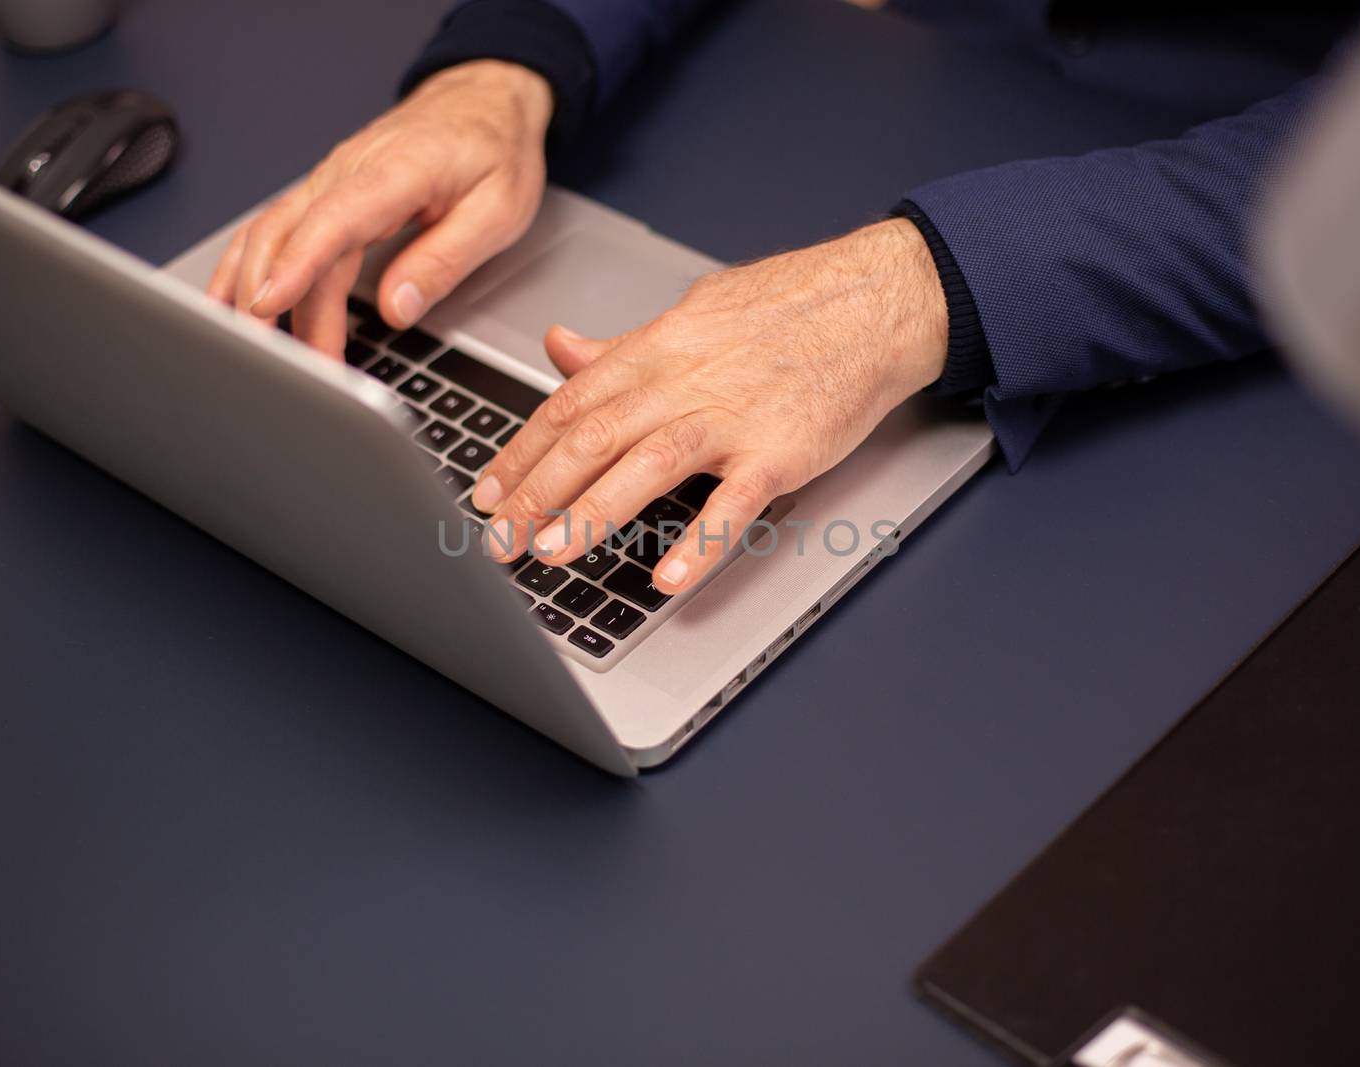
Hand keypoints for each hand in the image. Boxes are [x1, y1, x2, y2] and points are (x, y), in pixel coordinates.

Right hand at [205, 60, 553, 355]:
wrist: (485, 99)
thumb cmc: (496, 150)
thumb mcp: (499, 209)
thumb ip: (446, 258)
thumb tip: (397, 308)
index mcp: (397, 170)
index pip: (334, 220)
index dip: (298, 265)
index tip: (269, 304)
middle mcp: (350, 169)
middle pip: (294, 238)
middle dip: (280, 305)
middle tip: (296, 368)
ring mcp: (329, 178)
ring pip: (270, 233)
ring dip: (251, 289)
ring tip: (252, 349)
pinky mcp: (324, 192)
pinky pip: (272, 229)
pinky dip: (243, 266)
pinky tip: (226, 302)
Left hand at [472, 218, 949, 594]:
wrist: (873, 301)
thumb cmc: (787, 310)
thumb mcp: (690, 315)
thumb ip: (622, 348)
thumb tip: (561, 349)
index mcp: (655, 353)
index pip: (568, 405)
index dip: (521, 452)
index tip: (486, 494)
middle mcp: (683, 384)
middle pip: (592, 438)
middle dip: (536, 492)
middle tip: (497, 541)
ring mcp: (732, 418)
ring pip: (647, 465)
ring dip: (593, 512)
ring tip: (552, 554)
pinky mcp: (780, 451)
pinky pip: (735, 503)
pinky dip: (700, 542)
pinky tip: (668, 578)